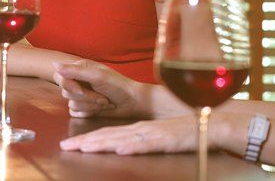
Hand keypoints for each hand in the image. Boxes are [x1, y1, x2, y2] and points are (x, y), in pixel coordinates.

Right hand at [52, 59, 149, 118]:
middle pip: (65, 92)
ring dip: (90, 105)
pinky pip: (75, 114)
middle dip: (86, 97)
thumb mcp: (97, 76)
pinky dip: (89, 113)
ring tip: (104, 102)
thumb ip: (75, 71)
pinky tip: (100, 109)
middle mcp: (78, 81)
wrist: (132, 103)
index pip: (60, 76)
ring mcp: (80, 96)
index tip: (81, 90)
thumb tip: (54, 63)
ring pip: (71, 104)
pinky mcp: (83, 108)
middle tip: (102, 96)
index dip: (68, 85)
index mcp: (79, 68)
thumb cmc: (118, 86)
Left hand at [60, 115, 197, 154]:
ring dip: (101, 143)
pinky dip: (132, 147)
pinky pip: (146, 144)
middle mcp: (140, 130)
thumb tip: (119, 148)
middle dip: (85, 142)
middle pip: (108, 136)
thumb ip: (139, 142)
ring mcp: (152, 134)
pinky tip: (120, 149)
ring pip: (121, 139)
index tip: (70, 144)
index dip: (87, 139)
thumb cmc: (182, 133)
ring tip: (83, 147)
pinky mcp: (165, 140)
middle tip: (65, 146)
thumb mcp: (156, 138)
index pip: (107, 134)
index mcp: (137, 129)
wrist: (208, 124)